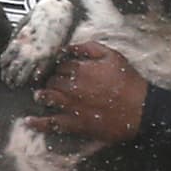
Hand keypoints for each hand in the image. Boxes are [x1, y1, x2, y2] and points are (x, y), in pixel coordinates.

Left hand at [27, 41, 145, 142]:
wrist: (141, 109)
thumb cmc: (129, 81)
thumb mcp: (113, 56)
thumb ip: (89, 48)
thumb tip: (69, 47)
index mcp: (81, 69)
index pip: (60, 66)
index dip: (59, 67)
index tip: (60, 68)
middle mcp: (72, 87)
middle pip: (53, 81)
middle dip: (51, 80)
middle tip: (51, 81)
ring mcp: (72, 106)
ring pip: (48, 98)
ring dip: (42, 95)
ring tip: (39, 95)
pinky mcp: (75, 124)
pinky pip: (52, 123)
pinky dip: (39, 123)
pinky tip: (29, 122)